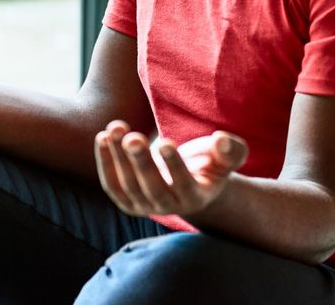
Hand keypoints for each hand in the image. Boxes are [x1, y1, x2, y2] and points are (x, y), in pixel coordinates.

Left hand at [94, 120, 247, 217]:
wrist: (190, 180)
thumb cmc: (211, 162)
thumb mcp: (228, 157)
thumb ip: (231, 150)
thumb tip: (221, 140)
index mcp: (196, 197)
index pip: (183, 184)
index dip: (174, 165)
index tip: (164, 142)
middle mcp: (169, 207)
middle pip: (151, 188)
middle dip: (141, 162)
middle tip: (132, 137)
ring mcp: (145, 206)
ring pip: (128, 185)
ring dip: (118, 157)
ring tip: (115, 128)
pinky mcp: (126, 201)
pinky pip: (112, 184)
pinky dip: (105, 162)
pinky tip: (103, 137)